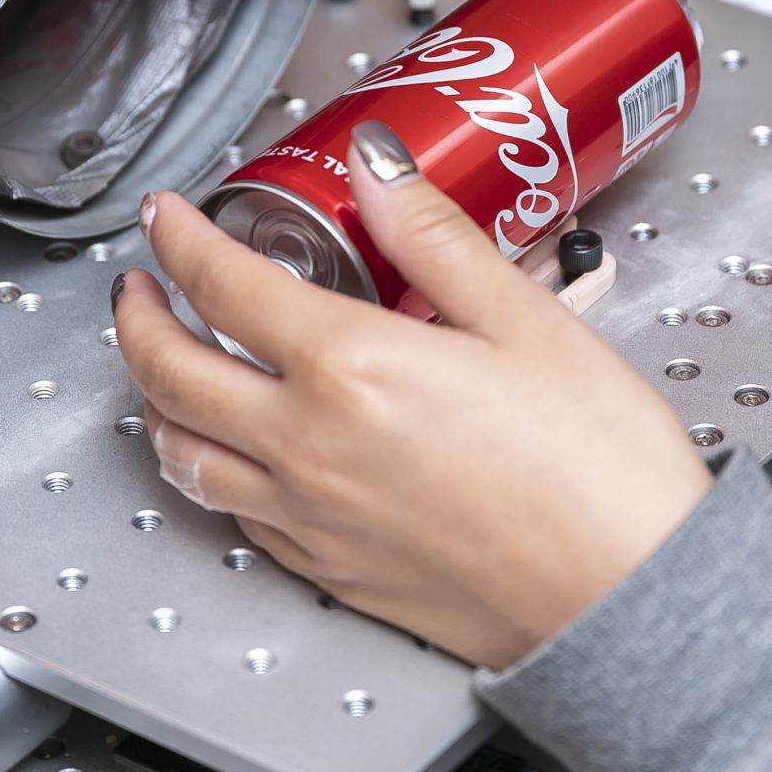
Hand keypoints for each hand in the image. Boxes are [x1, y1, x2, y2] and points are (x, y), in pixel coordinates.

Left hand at [112, 120, 713, 669]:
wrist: (632, 601)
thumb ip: (435, 238)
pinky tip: (229, 455)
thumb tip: (379, 169)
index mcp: (352, 369)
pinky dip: (207, 471)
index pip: (224, 285)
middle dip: (139, 318)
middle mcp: (310, 447)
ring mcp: (314, 519)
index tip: (168, 216)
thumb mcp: (528, 321)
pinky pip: (234, 514)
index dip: (181, 239)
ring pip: (185, 455)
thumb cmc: (600, 474)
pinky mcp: (333, 571)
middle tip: (140, 285)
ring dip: (156, 400)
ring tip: (163, 366)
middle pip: (174, 373)